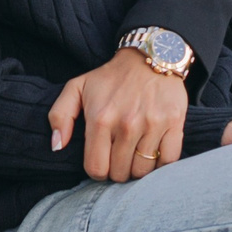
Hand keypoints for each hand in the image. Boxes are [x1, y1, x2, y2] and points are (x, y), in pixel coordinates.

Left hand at [46, 47, 187, 181]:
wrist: (150, 57)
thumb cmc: (111, 77)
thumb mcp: (77, 88)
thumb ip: (59, 116)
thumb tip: (57, 146)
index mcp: (100, 119)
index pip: (96, 169)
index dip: (98, 171)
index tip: (103, 162)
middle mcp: (126, 124)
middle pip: (121, 174)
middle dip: (118, 171)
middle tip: (120, 157)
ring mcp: (152, 124)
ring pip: (144, 171)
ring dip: (139, 168)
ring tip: (135, 155)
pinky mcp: (174, 123)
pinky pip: (168, 161)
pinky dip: (161, 164)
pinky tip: (154, 153)